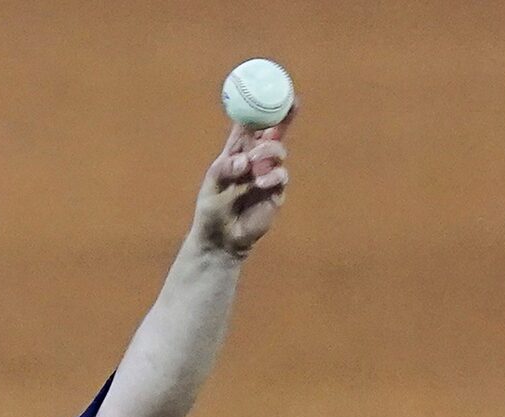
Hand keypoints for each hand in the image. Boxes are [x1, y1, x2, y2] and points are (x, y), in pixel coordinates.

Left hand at [194, 116, 290, 256]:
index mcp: (236, 151)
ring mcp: (267, 174)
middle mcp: (254, 159)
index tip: (270, 90)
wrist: (221, 239)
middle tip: (292, 103)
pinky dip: (272, 176)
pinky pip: (281, 175)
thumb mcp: (212, 185)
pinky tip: (260, 183)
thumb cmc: (212, 209)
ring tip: (255, 164)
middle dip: (285, 116)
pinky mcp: (275, 191)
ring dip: (269, 151)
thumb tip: (245, 159)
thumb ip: (225, 168)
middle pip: (274, 131)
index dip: (261, 106)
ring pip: (278, 150)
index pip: (251, 124)